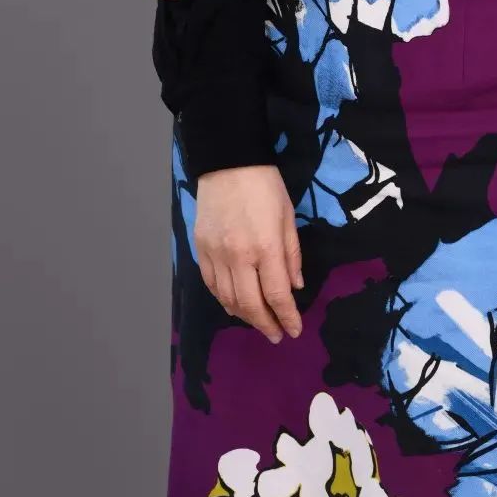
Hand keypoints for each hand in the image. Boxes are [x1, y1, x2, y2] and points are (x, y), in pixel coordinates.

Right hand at [194, 165, 303, 343]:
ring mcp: (216, 254)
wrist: (228, 161)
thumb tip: (295, 286)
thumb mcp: (288, 216)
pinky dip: (223, 300)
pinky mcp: (201, 249)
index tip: (294, 330)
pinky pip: (211, 285)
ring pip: (228, 299)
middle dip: (265, 324)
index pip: (277, 294)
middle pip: (250, 304)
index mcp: (265, 247)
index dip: (287, 317)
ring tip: (258, 322)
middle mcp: (238, 256)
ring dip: (244, 316)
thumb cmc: (265, 185)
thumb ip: (291, 254)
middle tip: (276, 335)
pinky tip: (233, 304)